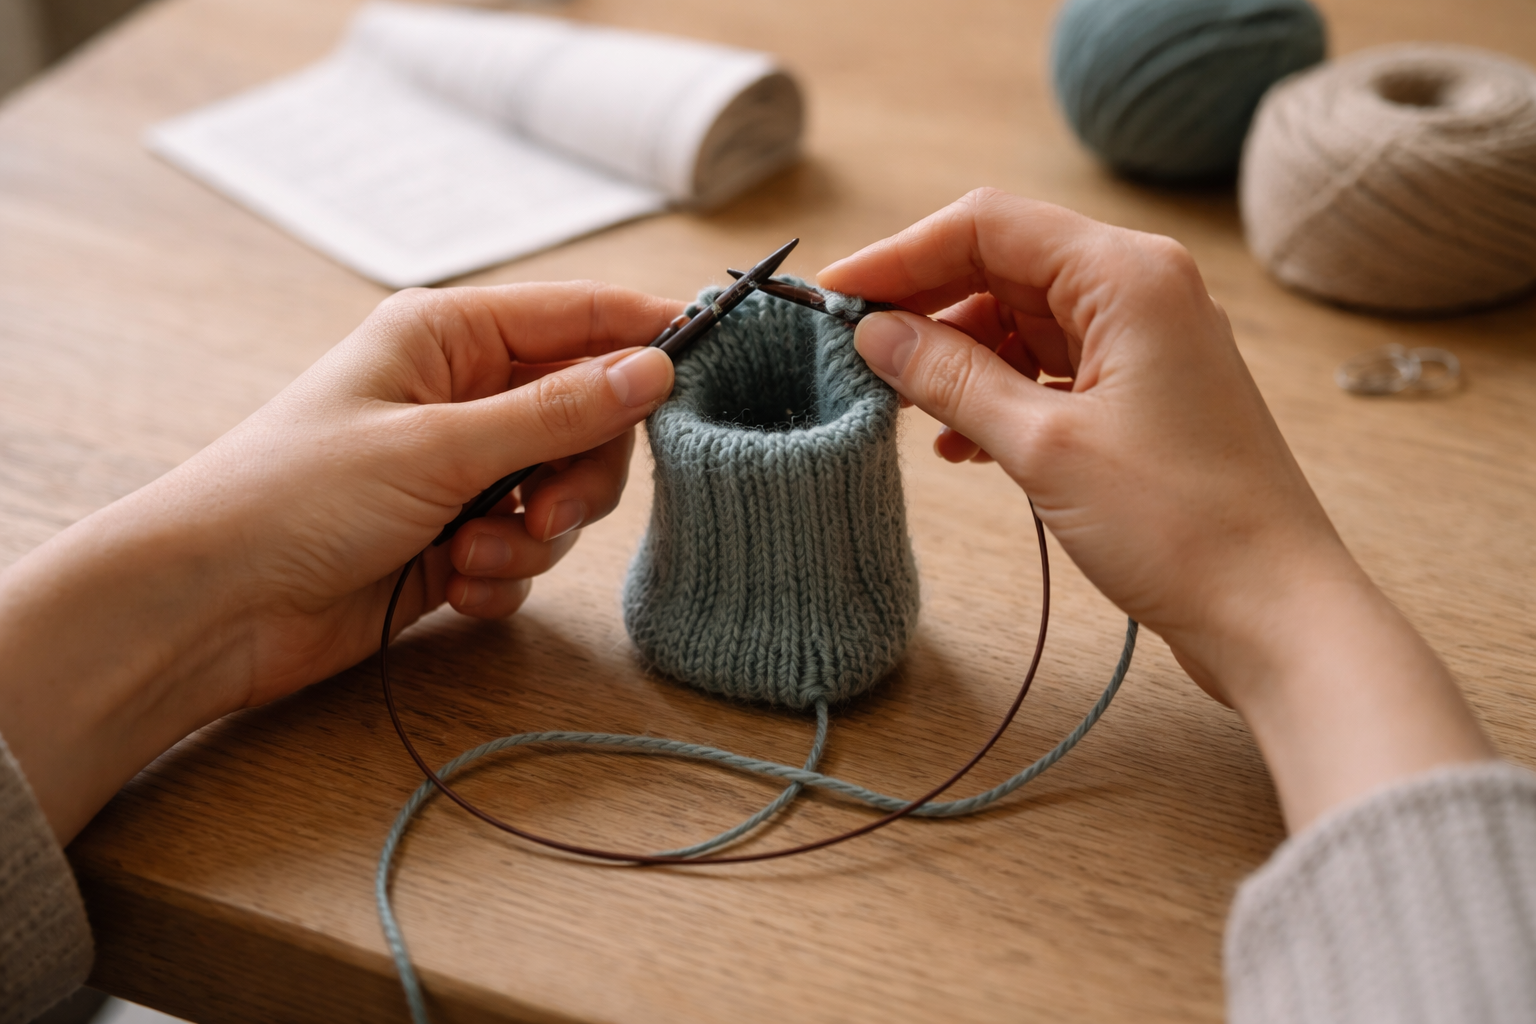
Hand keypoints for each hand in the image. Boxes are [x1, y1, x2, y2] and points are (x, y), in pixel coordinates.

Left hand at [0, 281, 681, 841]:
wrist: (209, 608)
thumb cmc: (294, 497)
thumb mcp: (438, 447)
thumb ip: (557, 412)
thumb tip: (656, 368)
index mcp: (449, 337)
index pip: (580, 317)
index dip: (647, 338)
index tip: (707, 368)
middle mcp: (462, 396)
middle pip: (588, 417)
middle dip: (579, 475)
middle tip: (546, 516)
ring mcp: (459, 471)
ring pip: (564, 492)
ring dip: (536, 538)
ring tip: (475, 557)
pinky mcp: (454, 539)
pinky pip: (526, 551)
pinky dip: (503, 575)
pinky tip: (454, 585)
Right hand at [820, 189, 1491, 828]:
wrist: (1272, 610)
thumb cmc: (1177, 524)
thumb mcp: (1042, 446)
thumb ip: (951, 378)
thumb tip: (874, 335)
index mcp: (1126, 274)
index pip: (987, 226)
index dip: (899, 255)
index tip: (834, 296)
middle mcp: (1141, 289)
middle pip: (1004, 265)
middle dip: (925, 306)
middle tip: (855, 354)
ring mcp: (1147, 343)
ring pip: (1023, 319)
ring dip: (959, 356)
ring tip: (903, 405)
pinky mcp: (1145, 395)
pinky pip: (1051, 367)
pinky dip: (999, 392)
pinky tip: (960, 443)